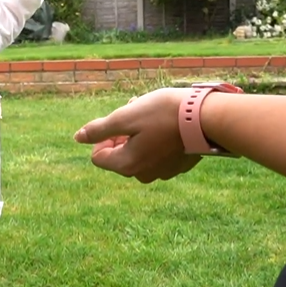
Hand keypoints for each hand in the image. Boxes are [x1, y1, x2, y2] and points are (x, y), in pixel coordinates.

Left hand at [73, 88, 201, 182]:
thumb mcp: (125, 117)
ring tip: (153, 114)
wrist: (208, 118)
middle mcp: (143, 175)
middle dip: (122, 133)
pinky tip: (168, 124)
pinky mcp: (178, 166)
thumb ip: (99, 130)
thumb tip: (78, 138)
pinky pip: (158, 154)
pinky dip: (157, 139)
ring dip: (139, 133)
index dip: (104, 137)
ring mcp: (163, 173)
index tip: (120, 121)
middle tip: (136, 111)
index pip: (98, 156)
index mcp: (126, 165)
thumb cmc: (164, 114)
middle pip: (119, 154)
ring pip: (139, 152)